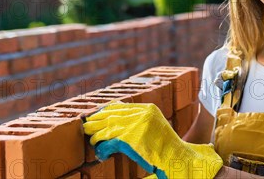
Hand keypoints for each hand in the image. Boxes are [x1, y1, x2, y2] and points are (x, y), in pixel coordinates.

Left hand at [83, 103, 222, 178]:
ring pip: (107, 128)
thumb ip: (139, 119)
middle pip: (111, 115)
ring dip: (97, 136)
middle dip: (97, 121)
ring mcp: (136, 126)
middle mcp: (142, 114)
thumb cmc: (165, 146)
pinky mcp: (131, 140)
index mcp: (148, 108)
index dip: (105, 111)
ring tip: (93, 142)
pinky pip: (109, 143)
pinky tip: (101, 154)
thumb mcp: (154, 125)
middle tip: (86, 127)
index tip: (96, 116)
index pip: (119, 106)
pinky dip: (103, 149)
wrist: (176, 158)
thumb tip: (115, 119)